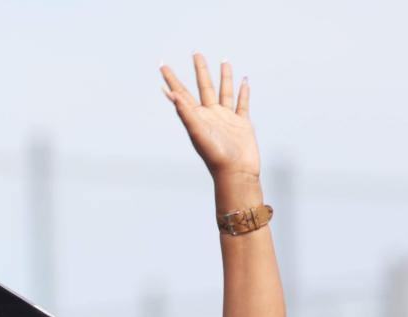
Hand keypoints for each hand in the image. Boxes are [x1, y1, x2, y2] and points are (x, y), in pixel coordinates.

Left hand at [160, 53, 260, 182]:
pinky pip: (242, 103)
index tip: (162, 64)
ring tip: (223, 60)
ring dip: (224, 77)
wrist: (236, 172)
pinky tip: (244, 81)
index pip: (181, 92)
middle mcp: (210, 115)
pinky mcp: (242, 123)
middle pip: (203, 87)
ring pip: (224, 92)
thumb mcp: (197, 131)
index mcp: (196, 116)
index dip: (171, 79)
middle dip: (199, 70)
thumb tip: (170, 93)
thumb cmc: (215, 155)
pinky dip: (244, 92)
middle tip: (196, 53)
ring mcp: (226, 118)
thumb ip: (184, 112)